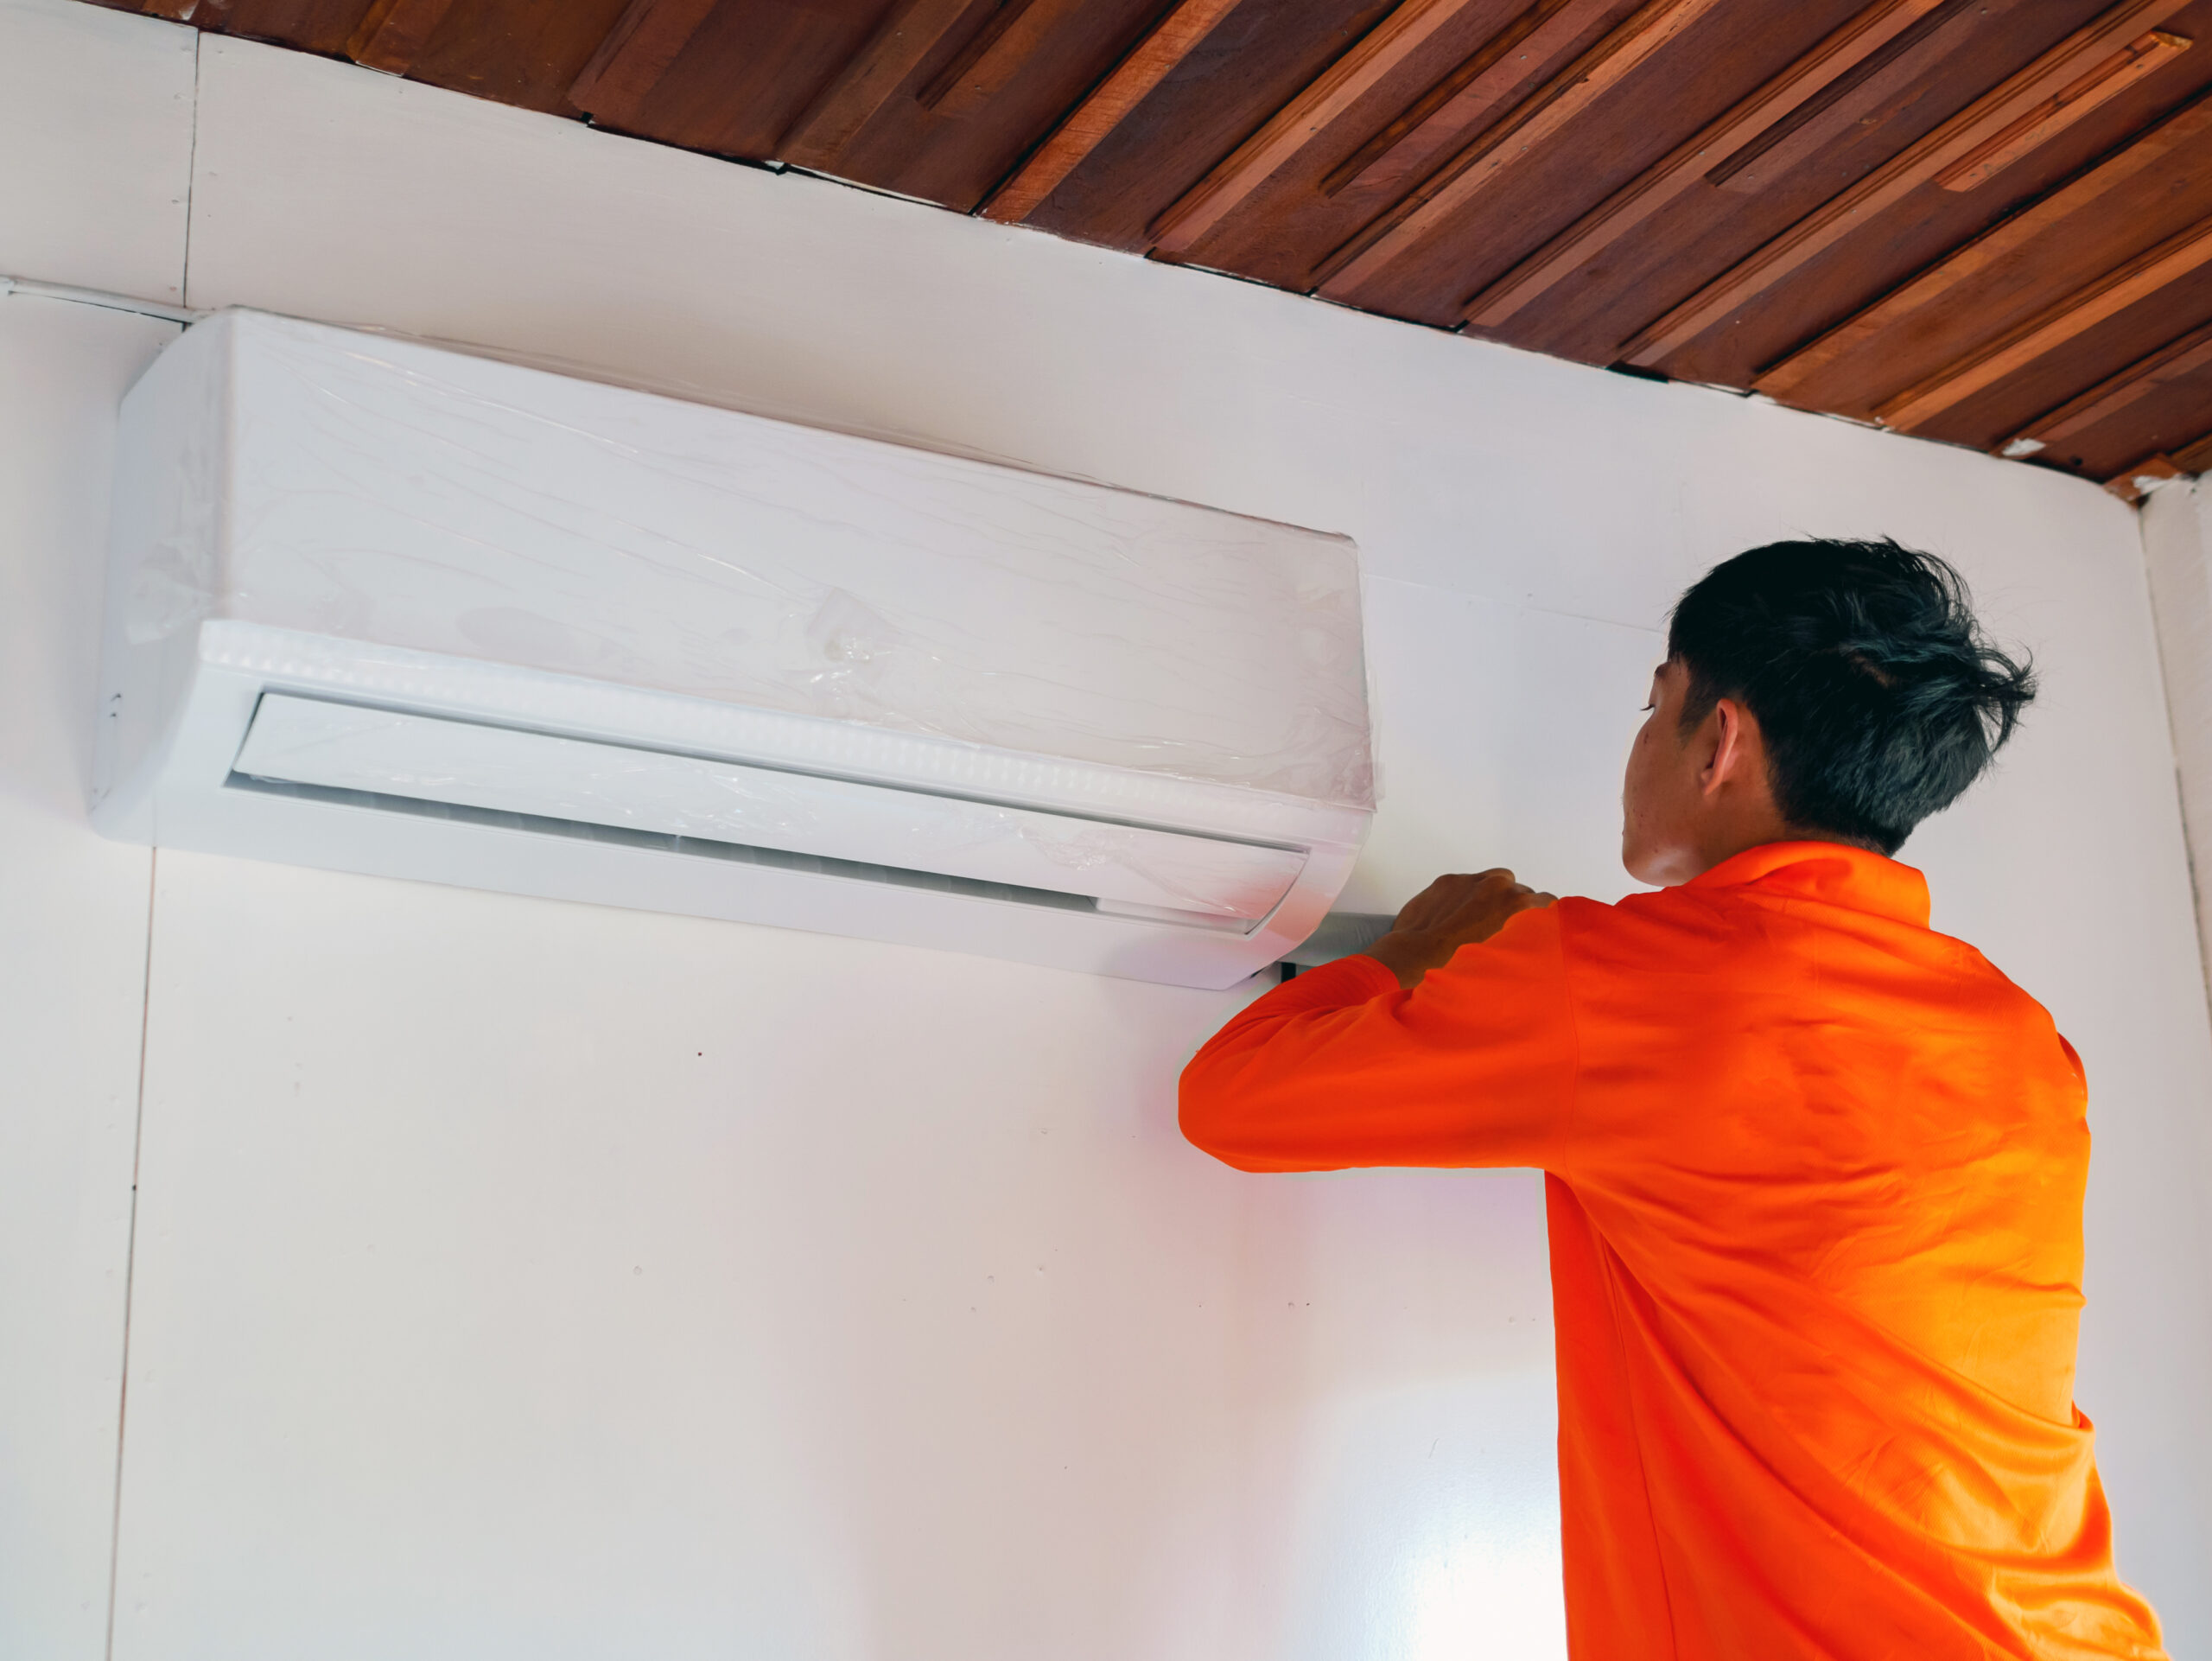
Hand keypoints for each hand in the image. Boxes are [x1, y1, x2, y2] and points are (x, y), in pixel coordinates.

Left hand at [1364, 869, 1556, 990]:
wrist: (1416, 958)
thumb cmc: (1460, 969)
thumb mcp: (1504, 960)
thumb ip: (1521, 944)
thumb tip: (1528, 948)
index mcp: (1520, 906)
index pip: (1548, 902)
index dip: (1542, 917)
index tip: (1537, 928)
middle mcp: (1500, 886)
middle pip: (1520, 891)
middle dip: (1514, 908)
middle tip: (1501, 931)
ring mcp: (1473, 880)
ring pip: (1496, 880)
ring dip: (1492, 895)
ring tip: (1479, 921)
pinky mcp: (1448, 881)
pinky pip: (1466, 884)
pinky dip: (1465, 896)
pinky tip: (1454, 918)